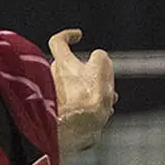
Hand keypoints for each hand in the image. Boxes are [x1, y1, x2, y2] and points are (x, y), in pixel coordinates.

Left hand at [49, 28, 116, 152]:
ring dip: (94, 90)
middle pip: (73, 68)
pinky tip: (103, 112)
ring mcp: (55, 96)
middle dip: (93, 73)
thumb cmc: (87, 97)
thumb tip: (97, 59)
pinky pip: (75, 103)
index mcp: (62, 63)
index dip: (68, 35)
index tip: (78, 36)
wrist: (76, 129)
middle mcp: (53, 77)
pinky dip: (88, 104)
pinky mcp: (60, 112)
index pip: (58, 41)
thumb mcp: (101, 66)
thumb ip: (100, 57)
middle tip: (107, 82)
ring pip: (77, 87)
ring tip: (110, 99)